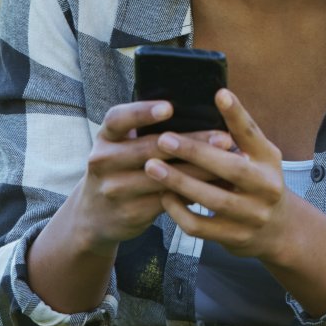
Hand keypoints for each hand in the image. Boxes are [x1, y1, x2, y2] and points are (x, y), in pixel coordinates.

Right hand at [76, 99, 234, 252]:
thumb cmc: (122, 169)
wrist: (96, 217)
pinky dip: (195, 190)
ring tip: (229, 161)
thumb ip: (147, 132)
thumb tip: (200, 113)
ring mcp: (115, 188)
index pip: (118, 119)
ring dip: (201, 169)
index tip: (169, 108)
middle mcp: (104, 160)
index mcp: (106, 137)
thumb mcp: (122, 147)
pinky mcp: (130, 212)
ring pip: (165, 176)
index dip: (142, 112)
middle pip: (151, 148)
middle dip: (192, 142)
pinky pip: (169, 199)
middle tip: (224, 138)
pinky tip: (217, 184)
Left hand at [144, 88, 295, 262]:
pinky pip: (200, 226)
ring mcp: (252, 215)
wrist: (276, 230)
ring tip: (151, 167)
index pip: (253, 135)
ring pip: (212, 199)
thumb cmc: (258, 182)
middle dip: (195, 153)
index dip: (238, 115)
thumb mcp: (259, 156)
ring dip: (179, 182)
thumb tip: (216, 97)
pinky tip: (163, 196)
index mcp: (269, 160)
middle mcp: (266, 187)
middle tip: (163, 138)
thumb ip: (240, 136)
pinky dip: (178, 211)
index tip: (220, 94)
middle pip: (231, 168)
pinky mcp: (235, 237)